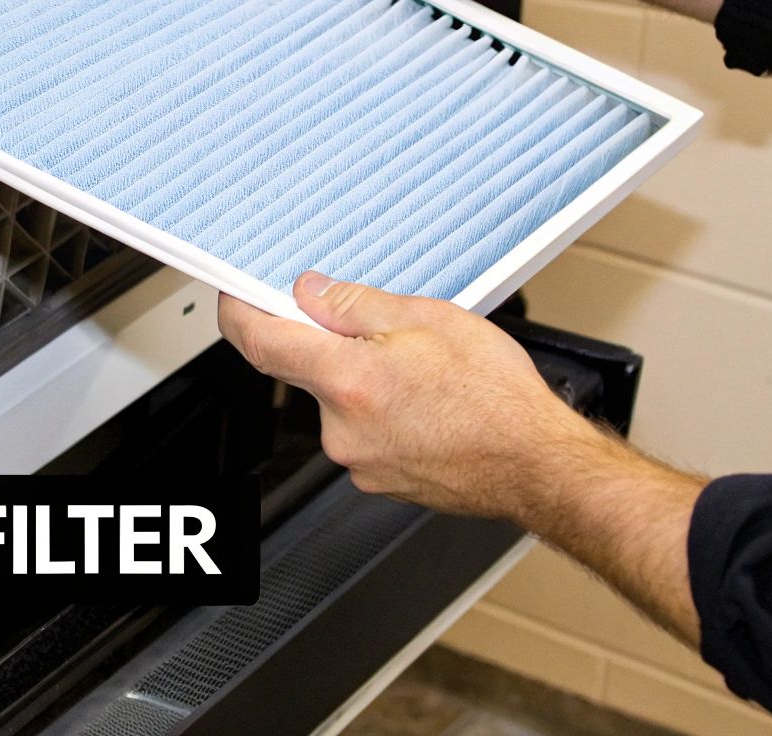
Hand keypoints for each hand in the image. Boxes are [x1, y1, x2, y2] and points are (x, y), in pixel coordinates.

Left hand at [217, 269, 609, 521]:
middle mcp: (340, 428)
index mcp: (346, 381)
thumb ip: (354, 304)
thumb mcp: (428, 319)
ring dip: (365, 379)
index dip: (238, 312)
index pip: (258, 343)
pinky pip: (363, 431)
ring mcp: (357, 460)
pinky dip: (383, 411)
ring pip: (339, 401)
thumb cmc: (496, 398)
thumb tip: (309, 293)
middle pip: (305, 371)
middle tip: (386, 330)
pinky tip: (427, 404)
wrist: (536, 465)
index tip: (234, 295)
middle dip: (333, 345)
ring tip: (424, 373)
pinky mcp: (377, 480)